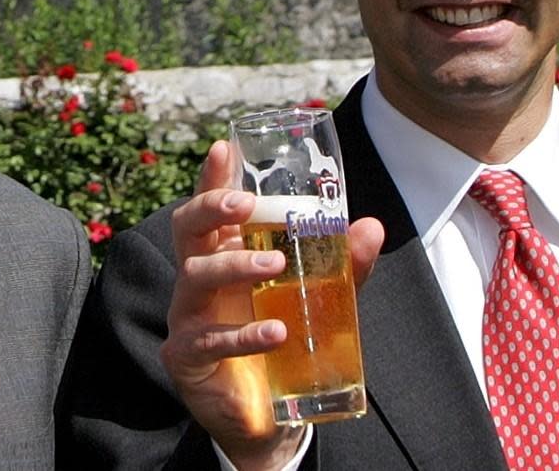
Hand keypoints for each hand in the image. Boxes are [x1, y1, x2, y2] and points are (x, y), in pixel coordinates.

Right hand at [160, 141, 382, 470]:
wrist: (269, 410)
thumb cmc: (285, 332)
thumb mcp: (319, 293)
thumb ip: (344, 263)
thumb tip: (371, 228)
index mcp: (227, 251)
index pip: (213, 208)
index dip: (213, 177)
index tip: (224, 148)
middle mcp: (201, 276)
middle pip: (187, 228)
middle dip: (210, 207)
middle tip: (243, 204)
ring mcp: (189, 315)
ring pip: (196, 275)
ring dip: (236, 264)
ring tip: (275, 265)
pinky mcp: (188, 356)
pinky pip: (208, 339)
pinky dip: (243, 333)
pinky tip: (275, 331)